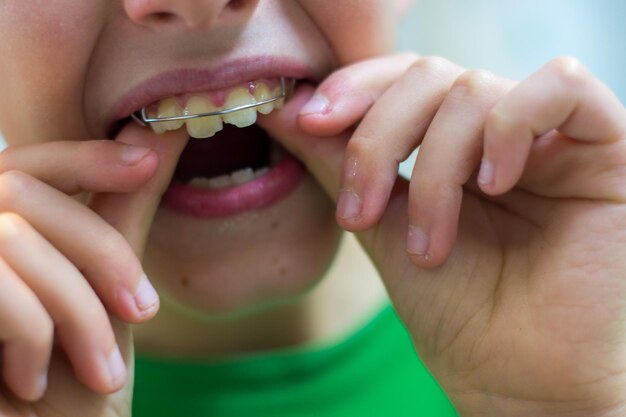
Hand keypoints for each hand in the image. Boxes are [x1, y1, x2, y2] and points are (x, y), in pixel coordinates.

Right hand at [0, 124, 187, 416]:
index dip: (81, 153)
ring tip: (101, 370)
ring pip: (13, 236)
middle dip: (99, 250)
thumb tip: (160, 138)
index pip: (24, 164)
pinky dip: (30, 333)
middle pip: (22, 190)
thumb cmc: (73, 390)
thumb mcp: (104, 293)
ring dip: (76, 308)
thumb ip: (118, 216)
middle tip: (143, 311)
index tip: (146, 160)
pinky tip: (32, 381)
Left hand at [259, 55, 625, 415]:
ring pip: (475, 89)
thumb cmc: (452, 311)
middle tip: (360, 213)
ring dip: (436, 170)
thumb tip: (283, 110)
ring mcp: (550, 139)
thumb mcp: (379, 225)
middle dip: (379, 139)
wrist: (515, 378)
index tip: (308, 123)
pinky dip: (510, 127)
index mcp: (450, 144)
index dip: (355, 87)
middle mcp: (498, 133)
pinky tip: (494, 186)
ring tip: (430, 242)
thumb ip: (338, 162)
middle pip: (429, 76)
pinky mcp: (606, 149)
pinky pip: (564, 85)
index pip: (402, 77)